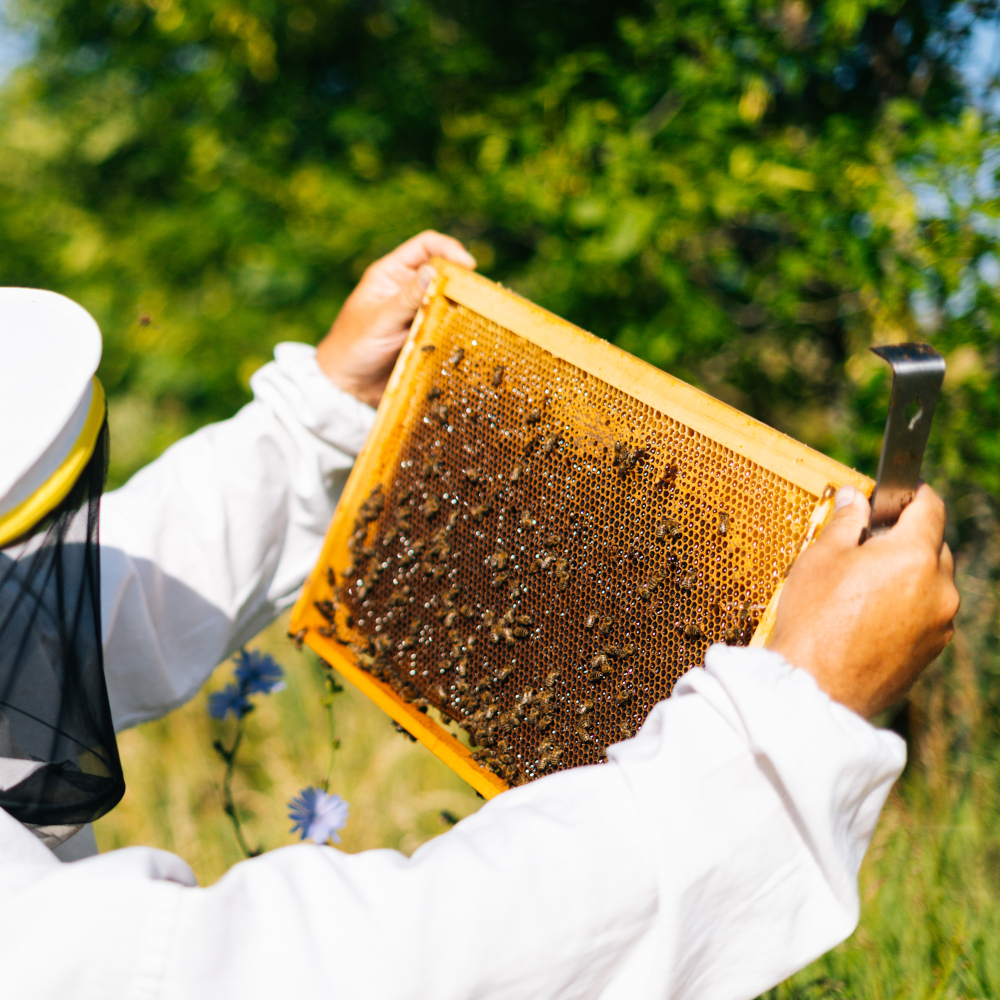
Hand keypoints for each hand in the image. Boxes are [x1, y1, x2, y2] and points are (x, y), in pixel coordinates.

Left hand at [316, 231, 475, 406]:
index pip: (425, 246)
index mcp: (391, 274)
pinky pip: (447, 326)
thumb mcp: (381, 319)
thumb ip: (409, 297)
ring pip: (448, 300)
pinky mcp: (424, 336)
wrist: (347, 386)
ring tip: (474, 314)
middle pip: (443, 272)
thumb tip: (436, 271)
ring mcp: (416, 313)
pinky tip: (465, 333)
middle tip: (477, 293)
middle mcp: (406, 289)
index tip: (468, 265)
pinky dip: (457, 328)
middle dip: (460, 279)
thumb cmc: (353, 346)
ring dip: (460, 306)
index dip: (448, 249)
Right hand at [769, 483, 958, 718]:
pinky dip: (907, 606)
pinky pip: (926, 615)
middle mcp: (940, 589)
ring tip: (864, 585)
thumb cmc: (814, 618)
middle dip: (907, 538)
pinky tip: (868, 615)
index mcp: (915, 555)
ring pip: (932, 583)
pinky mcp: (931, 653)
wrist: (816, 688)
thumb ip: (845, 522)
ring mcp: (939, 624)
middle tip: (867, 543)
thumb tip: (855, 498)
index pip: (931, 508)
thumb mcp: (820, 558)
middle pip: (935, 546)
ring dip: (909, 574)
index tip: (896, 494)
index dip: (914, 494)